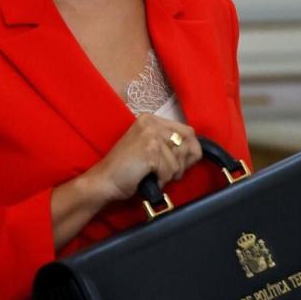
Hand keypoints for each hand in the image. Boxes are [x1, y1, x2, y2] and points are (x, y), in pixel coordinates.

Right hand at [84, 114, 201, 202]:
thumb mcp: (150, 148)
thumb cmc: (127, 169)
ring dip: (168, 175)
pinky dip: (161, 180)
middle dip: (182, 163)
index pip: (188, 131)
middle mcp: (151, 122)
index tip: (181, 164)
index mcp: (151, 119)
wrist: (104, 180)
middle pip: (188, 143)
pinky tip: (147, 178)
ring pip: (178, 161)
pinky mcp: (149, 150)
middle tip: (168, 173)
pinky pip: (169, 170)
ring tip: (152, 175)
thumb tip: (196, 151)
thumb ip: (169, 144)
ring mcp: (150, 135)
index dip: (190, 150)